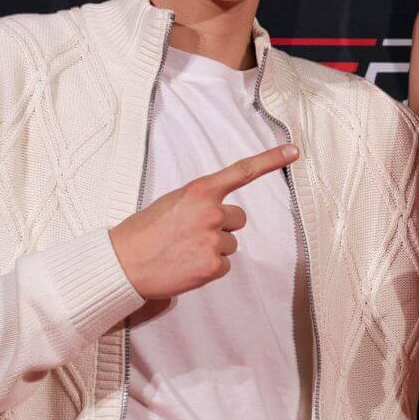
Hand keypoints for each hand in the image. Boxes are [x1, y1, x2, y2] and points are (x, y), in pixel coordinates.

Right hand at [109, 144, 298, 299]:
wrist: (123, 264)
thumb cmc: (144, 232)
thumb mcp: (172, 203)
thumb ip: (199, 202)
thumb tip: (219, 212)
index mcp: (200, 191)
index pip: (242, 171)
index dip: (270, 160)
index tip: (294, 151)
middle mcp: (211, 212)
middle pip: (238, 219)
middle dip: (221, 227)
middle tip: (191, 235)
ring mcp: (214, 239)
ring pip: (230, 244)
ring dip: (212, 249)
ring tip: (183, 251)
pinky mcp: (213, 265)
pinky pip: (224, 265)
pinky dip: (208, 268)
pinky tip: (186, 266)